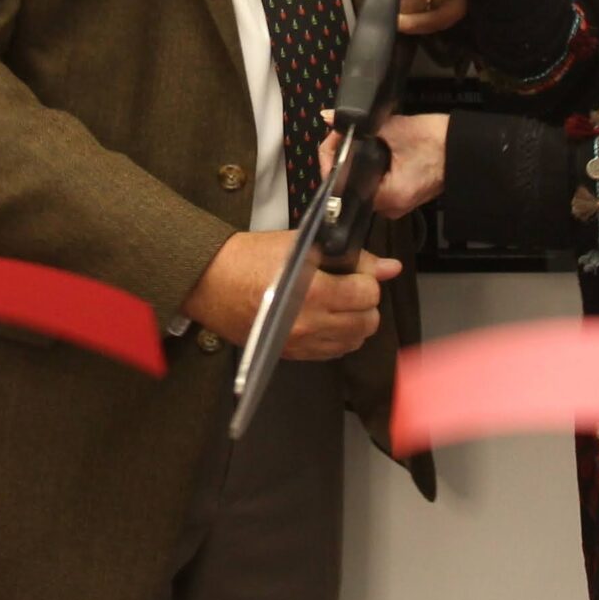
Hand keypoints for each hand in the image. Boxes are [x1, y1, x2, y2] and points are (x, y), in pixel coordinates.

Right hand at [182, 230, 401, 355]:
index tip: (354, 271)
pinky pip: (333, 353)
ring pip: (354, 341)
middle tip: (347, 286)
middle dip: (363, 302)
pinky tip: (323, 319)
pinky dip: (336, 337)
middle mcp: (311, 324)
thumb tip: (389, 266)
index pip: (368, 294)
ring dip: (352, 321)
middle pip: (367, 322)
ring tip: (336, 303)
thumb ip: (349, 256)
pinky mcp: (292, 355)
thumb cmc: (248, 257)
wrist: (209, 281)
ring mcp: (302, 344)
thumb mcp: (300, 245)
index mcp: (314, 292)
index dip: (366, 279)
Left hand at [320, 114, 447, 220]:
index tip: (334, 136)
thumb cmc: (438, 143)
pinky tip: (367, 147)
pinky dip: (370, 164)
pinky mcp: (402, 194)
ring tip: (351, 136)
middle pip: (349, 182)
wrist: (468, 149)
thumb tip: (329, 117)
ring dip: (355, 159)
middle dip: (342, 156)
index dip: (332, 157)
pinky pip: (376, 181)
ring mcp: (396, 203)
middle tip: (340, 132)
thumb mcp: (396, 129)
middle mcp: (389, 207)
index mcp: (386, 198)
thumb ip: (361, 125)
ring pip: (362, 181)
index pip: (342, 183)